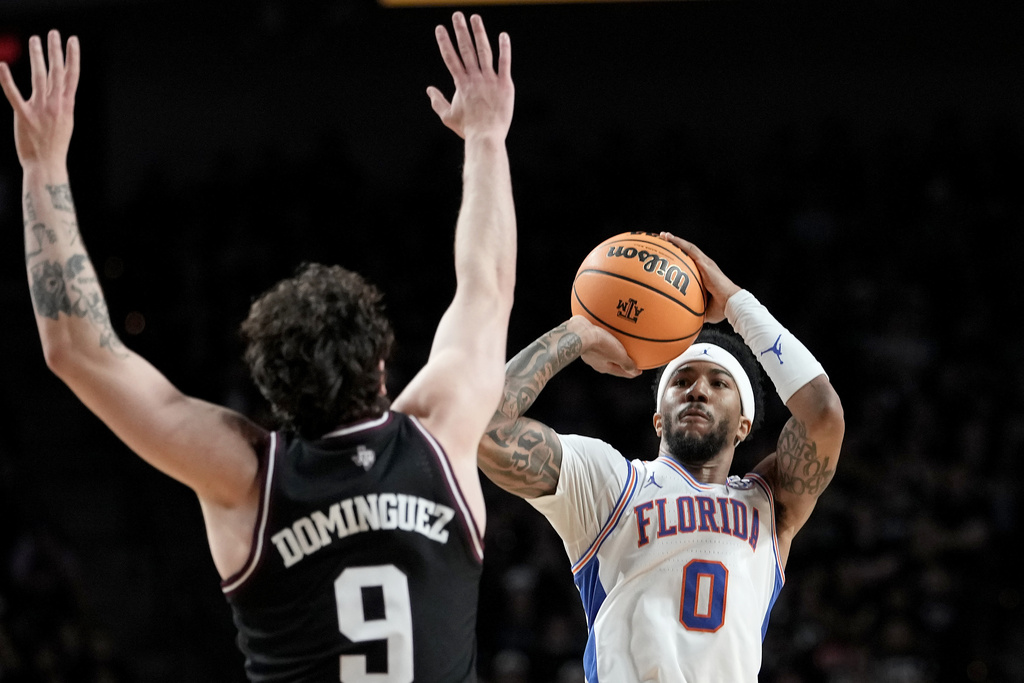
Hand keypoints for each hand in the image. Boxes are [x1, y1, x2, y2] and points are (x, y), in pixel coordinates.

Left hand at [0, 30, 79, 167]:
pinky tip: (2, 66)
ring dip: (37, 57)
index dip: (73, 57)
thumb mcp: (65, 122)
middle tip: (54, 33)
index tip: (73, 41)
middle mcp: (55, 105)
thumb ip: (61, 104)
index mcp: (66, 106)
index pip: (72, 76)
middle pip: (57, 72)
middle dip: (56, 51)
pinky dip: (6, 80)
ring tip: (35, 40)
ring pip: (39, 77)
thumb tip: (59, 90)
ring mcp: (40, 110)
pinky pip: (13, 94)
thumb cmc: (54, 146)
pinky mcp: (24, 116)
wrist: (47, 165)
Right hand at [427, 12, 512, 140]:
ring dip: (479, 33)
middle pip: (466, 50)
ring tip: (475, 17)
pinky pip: (505, 63)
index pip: (450, 58)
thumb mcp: (448, 116)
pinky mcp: (504, 85)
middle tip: (457, 15)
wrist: (486, 137)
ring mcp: (490, 80)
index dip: (444, 42)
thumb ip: (437, 101)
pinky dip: (504, 49)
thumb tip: (429, 90)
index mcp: (461, 84)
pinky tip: (503, 35)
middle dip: (460, 31)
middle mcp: (474, 78)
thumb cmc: (467, 129)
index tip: (439, 28)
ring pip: (484, 52)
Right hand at [568, 316, 641, 378]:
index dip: (630, 372)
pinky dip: (605, 340)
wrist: (581, 331)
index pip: (620, 372)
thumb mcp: (618, 355)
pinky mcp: (585, 339)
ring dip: (611, 350)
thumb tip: (634, 371)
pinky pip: (598, 341)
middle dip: (620, 362)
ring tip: (619, 344)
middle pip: (611, 363)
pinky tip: (607, 332)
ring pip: (603, 352)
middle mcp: (595, 361)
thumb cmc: (599, 345)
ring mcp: (589, 351)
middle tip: (629, 359)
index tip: (638, 371)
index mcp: (603, 367)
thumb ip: (626, 364)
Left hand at [659, 232, 739, 323]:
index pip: (692, 263)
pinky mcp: (705, 263)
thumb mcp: (703, 310)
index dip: (682, 257)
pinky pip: (690, 250)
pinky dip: (679, 243)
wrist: (731, 303)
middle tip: (663, 240)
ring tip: (663, 235)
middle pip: (688, 252)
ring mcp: (706, 263)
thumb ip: (694, 310)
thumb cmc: (721, 308)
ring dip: (675, 241)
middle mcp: (705, 266)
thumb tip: (684, 319)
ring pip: (688, 248)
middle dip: (676, 245)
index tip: (670, 255)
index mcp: (706, 274)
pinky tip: (669, 239)